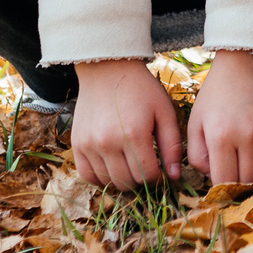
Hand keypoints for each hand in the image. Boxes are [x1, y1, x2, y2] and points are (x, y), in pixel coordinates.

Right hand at [70, 59, 183, 189]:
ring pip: (108, 181)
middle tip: (146, 169)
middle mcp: (108, 143)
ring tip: (130, 167)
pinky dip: (100, 178)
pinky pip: (86, 175)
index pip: (147, 175)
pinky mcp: (77, 145)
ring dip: (121, 180)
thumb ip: (171, 145)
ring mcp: (89, 145)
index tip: (161, 172)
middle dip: (141, 181)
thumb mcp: (164, 111)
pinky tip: (111, 168)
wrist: (108, 70)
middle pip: (127, 182)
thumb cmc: (141, 89)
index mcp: (134, 134)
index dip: (158, 179)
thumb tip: (175, 176)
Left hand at [187, 51, 252, 185]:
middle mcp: (249, 136)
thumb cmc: (219, 91)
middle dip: (244, 186)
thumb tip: (211, 176)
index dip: (223, 191)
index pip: (225, 181)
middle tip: (241, 179)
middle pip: (250, 180)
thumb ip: (196, 154)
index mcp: (221, 136)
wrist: (249, 60)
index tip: (224, 187)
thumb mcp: (197, 120)